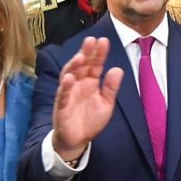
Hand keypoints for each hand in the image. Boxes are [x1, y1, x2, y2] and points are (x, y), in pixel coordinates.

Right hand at [51, 36, 123, 160]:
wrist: (77, 140)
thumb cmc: (90, 120)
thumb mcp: (106, 104)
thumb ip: (111, 88)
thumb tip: (118, 70)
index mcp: (91, 82)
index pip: (95, 64)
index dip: (99, 53)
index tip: (103, 41)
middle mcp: (79, 84)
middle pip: (81, 65)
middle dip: (86, 53)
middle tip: (91, 41)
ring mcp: (69, 93)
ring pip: (69, 75)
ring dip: (74, 66)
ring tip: (80, 56)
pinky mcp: (62, 105)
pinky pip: (63, 94)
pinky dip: (65, 86)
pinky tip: (69, 78)